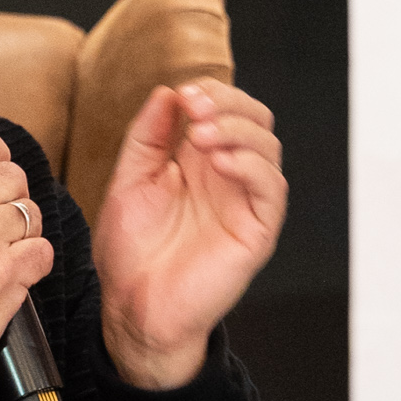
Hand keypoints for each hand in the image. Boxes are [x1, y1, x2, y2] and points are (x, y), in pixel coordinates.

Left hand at [93, 81, 285, 389]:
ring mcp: (244, 203)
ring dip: (238, 130)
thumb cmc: (130, 254)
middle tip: (196, 107)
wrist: (133, 308)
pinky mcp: (256, 231)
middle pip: (255, 120)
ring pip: (267, 148)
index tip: (183, 94)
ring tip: (202, 135)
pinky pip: (271, 189)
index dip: (210, 93)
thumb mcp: (129, 182)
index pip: (225, 109)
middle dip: (229, 103)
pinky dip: (252, 167)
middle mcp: (227, 178)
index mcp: (198, 162)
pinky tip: (221, 163)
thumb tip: (167, 92)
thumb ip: (147, 137)